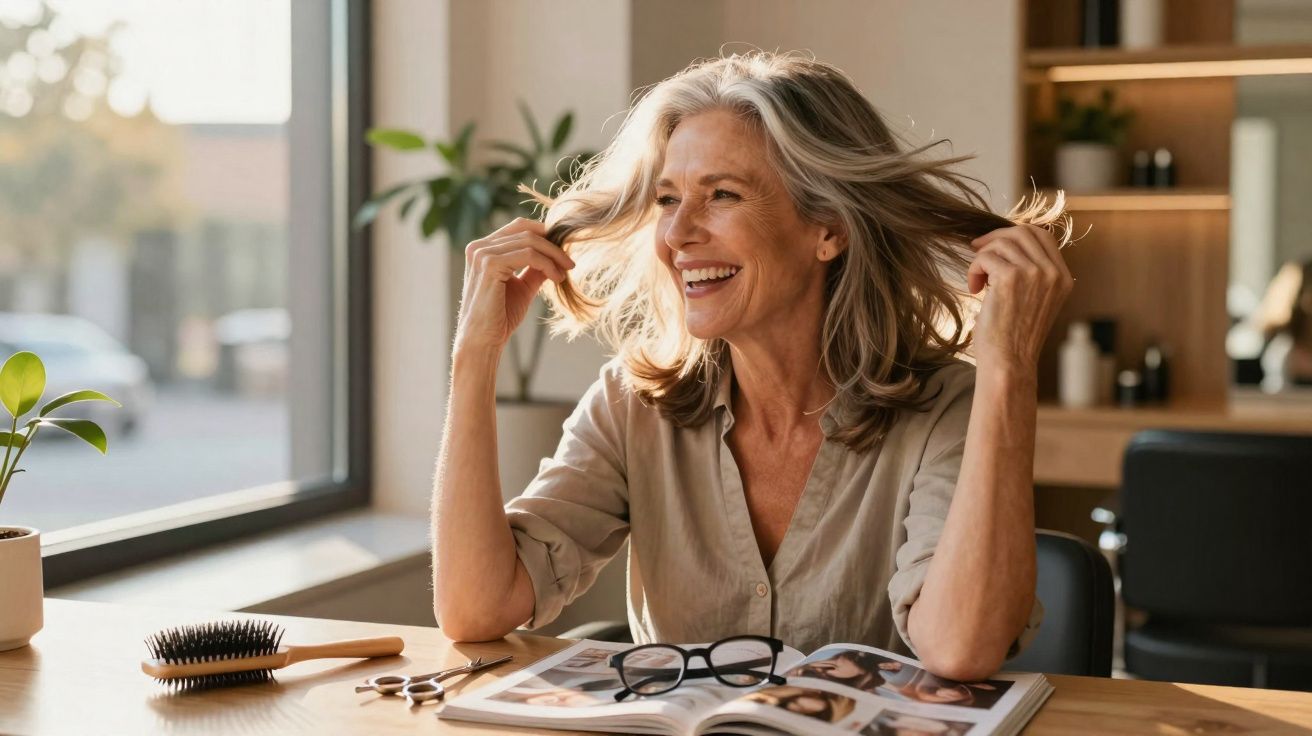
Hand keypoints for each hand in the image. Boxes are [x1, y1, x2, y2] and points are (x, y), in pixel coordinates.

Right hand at [455, 217, 573, 353]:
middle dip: (553, 245)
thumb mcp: (522, 286)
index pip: (519, 227)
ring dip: (553, 256)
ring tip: (565, 273)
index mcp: (483, 249)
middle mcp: (479, 247)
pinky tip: (556, 278)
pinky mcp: (489, 265)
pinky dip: (547, 264)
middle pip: (525, 230)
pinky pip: (528, 255)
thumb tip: (557, 255)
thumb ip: (535, 268)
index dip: (545, 235)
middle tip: (570, 263)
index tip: (564, 253)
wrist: (484, 340)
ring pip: (529, 241)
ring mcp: (482, 254)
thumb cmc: (500, 317)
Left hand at [967, 224, 1072, 374]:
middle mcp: (1053, 273)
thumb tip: (1005, 244)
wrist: (1009, 364)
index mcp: (1063, 278)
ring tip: (977, 283)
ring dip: (982, 259)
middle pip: (1022, 232)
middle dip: (995, 239)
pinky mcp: (1011, 277)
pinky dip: (974, 270)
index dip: (1014, 234)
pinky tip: (974, 289)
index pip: (1042, 235)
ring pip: (1001, 243)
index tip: (994, 245)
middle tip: (977, 253)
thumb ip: (1032, 276)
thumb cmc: (1013, 338)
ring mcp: (1035, 273)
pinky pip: (985, 257)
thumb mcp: (1034, 303)